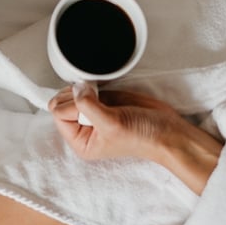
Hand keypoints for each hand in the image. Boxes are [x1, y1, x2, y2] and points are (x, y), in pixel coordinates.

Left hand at [49, 86, 224, 193]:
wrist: (166, 130)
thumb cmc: (142, 136)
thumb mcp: (111, 124)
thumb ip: (87, 106)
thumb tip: (76, 88)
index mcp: (80, 140)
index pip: (59, 113)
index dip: (73, 104)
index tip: (93, 104)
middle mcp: (83, 127)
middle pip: (62, 100)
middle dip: (79, 95)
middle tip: (100, 101)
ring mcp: (93, 112)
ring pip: (73, 92)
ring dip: (87, 89)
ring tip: (107, 99)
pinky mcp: (103, 100)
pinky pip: (88, 86)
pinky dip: (95, 84)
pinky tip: (107, 91)